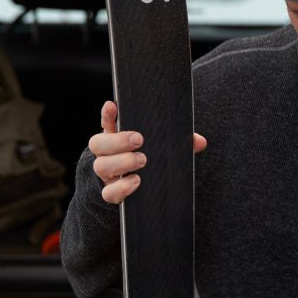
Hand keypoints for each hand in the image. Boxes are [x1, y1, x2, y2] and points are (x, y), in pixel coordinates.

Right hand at [89, 101, 206, 203]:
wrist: (136, 190)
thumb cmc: (149, 161)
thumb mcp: (160, 149)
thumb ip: (178, 142)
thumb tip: (200, 141)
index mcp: (116, 138)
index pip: (107, 122)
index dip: (108, 114)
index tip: (113, 105)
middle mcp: (106, 154)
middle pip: (98, 143)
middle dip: (118, 140)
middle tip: (139, 140)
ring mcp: (106, 174)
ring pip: (101, 166)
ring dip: (121, 162)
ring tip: (142, 160)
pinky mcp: (111, 192)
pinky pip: (109, 192)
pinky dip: (122, 187)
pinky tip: (136, 182)